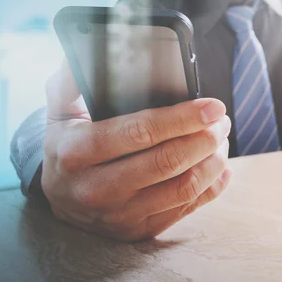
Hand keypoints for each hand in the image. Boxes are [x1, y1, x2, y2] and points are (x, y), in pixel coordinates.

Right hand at [41, 62, 232, 240]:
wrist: (60, 200)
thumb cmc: (67, 147)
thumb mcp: (59, 113)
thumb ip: (70, 82)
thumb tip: (83, 51)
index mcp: (77, 152)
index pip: (140, 132)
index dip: (183, 118)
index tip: (213, 105)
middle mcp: (97, 188)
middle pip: (167, 162)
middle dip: (205, 137)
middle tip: (222, 121)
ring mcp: (120, 215)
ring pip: (182, 188)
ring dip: (213, 161)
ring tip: (222, 140)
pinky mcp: (138, 231)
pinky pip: (185, 209)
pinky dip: (212, 187)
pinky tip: (222, 168)